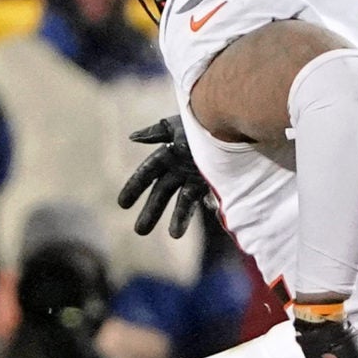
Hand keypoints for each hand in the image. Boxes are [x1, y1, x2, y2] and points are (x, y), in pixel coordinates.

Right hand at [117, 118, 211, 238]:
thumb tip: (132, 137)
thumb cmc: (205, 123)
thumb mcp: (179, 125)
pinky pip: (208, 198)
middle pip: (161, 192)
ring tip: (174, 235)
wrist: (234, 121)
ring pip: (184, 201)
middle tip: (140, 231)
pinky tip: (207, 214)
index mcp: (168, 153)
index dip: (134, 188)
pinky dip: (207, 207)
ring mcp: (197, 176)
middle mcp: (180, 167)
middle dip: (151, 211)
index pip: (147, 173)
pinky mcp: (215, 181)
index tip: (122, 204)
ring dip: (178, 218)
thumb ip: (155, 132)